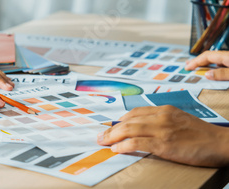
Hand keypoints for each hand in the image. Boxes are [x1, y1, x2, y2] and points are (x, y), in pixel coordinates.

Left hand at [97, 105, 228, 166]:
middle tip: (100, 136)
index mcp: (165, 110)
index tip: (111, 127)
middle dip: (111, 129)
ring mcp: (162, 130)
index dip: (119, 120)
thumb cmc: (201, 135)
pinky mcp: (164, 144)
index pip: (135, 112)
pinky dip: (124, 146)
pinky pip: (137, 143)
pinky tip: (116, 149)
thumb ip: (161, 121)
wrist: (221, 143)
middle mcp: (161, 117)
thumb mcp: (179, 120)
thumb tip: (142, 128)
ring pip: (129, 130)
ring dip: (112, 137)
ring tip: (103, 142)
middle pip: (128, 121)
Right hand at [185, 51, 228, 79]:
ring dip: (205, 63)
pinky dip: (213, 65)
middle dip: (197, 60)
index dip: (195, 62)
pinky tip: (212, 69)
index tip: (187, 67)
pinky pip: (221, 62)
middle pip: (210, 56)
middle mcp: (228, 55)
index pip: (207, 56)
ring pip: (215, 59)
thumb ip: (221, 74)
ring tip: (197, 66)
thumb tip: (207, 74)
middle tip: (188, 64)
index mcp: (227, 56)